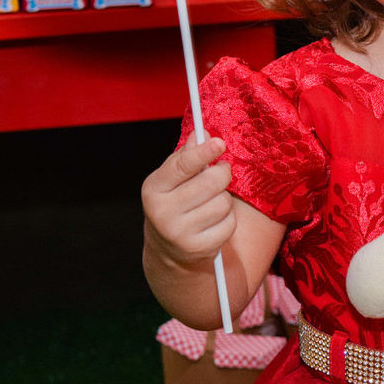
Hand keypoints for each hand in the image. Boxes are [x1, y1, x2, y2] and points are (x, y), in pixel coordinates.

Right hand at [141, 131, 235, 264]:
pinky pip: (229, 223)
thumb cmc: (175, 204)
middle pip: (211, 182)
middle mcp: (162, 211)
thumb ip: (187, 156)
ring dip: (224, 200)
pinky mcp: (198, 248)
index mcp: (154, 188)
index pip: (182, 166)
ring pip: (223, 202)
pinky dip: (227, 220)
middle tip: (220, 173)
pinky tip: (213, 222)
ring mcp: (179, 232)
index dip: (204, 152)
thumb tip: (202, 133)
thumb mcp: (173, 179)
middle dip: (222, 174)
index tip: (219, 143)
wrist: (169, 249)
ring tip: (210, 203)